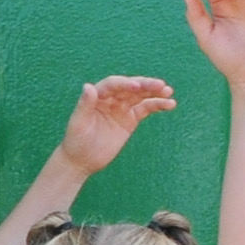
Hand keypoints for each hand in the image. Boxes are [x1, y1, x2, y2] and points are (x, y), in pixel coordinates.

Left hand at [57, 75, 175, 173]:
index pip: (113, 85)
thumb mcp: (78, 124)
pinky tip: (169, 104)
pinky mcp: (130, 119)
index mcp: (96, 97)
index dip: (125, 84)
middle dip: (145, 85)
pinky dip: (157, 105)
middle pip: (130, 88)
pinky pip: (146, 108)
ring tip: (168, 92)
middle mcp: (110, 99)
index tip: (136, 87)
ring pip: (140, 96)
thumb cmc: (75, 141)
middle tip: (160, 85)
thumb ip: (84, 105)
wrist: (82, 160)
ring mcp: (122, 108)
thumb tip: (88, 86)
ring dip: (155, 93)